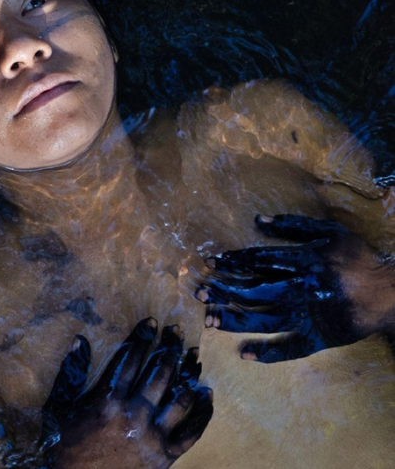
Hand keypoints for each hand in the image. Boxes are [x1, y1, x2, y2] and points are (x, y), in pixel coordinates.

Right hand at [41, 318, 212, 468]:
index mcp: (107, 399)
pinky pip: (192, 431)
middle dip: (169, 347)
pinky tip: (206, 393)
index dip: (142, 338)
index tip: (151, 323)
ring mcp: (152, 436)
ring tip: (193, 355)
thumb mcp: (60, 406)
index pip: (131, 359)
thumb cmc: (65, 445)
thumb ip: (71, 372)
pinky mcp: (166, 455)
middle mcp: (133, 413)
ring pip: (178, 396)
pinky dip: (202, 412)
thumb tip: (79, 340)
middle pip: (159, 372)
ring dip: (188, 373)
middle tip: (176, 331)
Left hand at [197, 214, 394, 361]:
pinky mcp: (320, 338)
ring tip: (209, 320)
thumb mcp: (329, 232)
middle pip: (255, 292)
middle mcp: (303, 289)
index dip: (233, 262)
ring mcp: (311, 316)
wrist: (391, 294)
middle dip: (224, 292)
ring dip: (235, 321)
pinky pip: (292, 348)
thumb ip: (293, 225)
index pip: (259, 261)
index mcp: (305, 261)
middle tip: (199, 293)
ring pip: (266, 320)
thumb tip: (257, 220)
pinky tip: (245, 355)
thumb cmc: (357, 258)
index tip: (211, 262)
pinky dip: (269, 353)